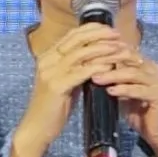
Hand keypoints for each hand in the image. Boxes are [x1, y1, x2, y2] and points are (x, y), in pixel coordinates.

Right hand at [8, 24, 128, 156]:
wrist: (37, 127)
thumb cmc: (55, 106)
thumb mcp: (66, 81)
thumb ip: (77, 67)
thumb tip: (99, 57)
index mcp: (48, 56)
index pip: (72, 34)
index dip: (93, 29)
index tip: (111, 30)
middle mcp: (48, 60)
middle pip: (77, 39)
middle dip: (101, 35)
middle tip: (118, 36)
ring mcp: (50, 72)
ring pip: (82, 54)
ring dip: (104, 50)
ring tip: (121, 50)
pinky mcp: (56, 86)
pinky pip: (81, 72)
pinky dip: (98, 67)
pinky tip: (111, 66)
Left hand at [90, 40, 157, 156]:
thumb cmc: (139, 111)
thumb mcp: (123, 91)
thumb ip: (113, 79)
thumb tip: (90, 69)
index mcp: (145, 64)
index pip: (123, 50)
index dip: (105, 50)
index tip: (85, 54)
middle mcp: (154, 69)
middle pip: (128, 57)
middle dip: (106, 60)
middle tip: (87, 64)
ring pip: (133, 73)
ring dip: (112, 75)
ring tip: (95, 78)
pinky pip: (139, 90)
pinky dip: (124, 90)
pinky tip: (110, 91)